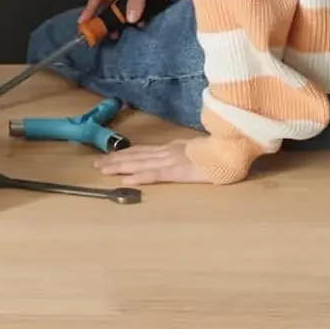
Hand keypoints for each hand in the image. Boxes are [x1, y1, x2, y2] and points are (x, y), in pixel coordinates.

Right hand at [79, 0, 160, 28]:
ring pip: (118, 3)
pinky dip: (133, 12)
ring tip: (119, 32)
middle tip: (103, 33)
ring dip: (120, 17)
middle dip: (105, 17)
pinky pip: (130, 2)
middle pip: (107, 0)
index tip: (83, 22)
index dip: (90, 7)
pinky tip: (139, 22)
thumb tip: (130, 20)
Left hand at [94, 139, 211, 185]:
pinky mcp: (177, 171)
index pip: (144, 151)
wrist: (232, 148)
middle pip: (136, 155)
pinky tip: (125, 180)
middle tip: (97, 164)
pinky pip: (154, 175)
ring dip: (119, 166)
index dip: (126, 154)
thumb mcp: (199, 149)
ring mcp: (171, 160)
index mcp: (172, 148)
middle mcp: (167, 152)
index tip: (110, 156)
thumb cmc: (222, 151)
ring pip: (139, 163)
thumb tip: (182, 152)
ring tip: (102, 170)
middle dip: (115, 160)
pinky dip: (138, 177)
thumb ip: (188, 151)